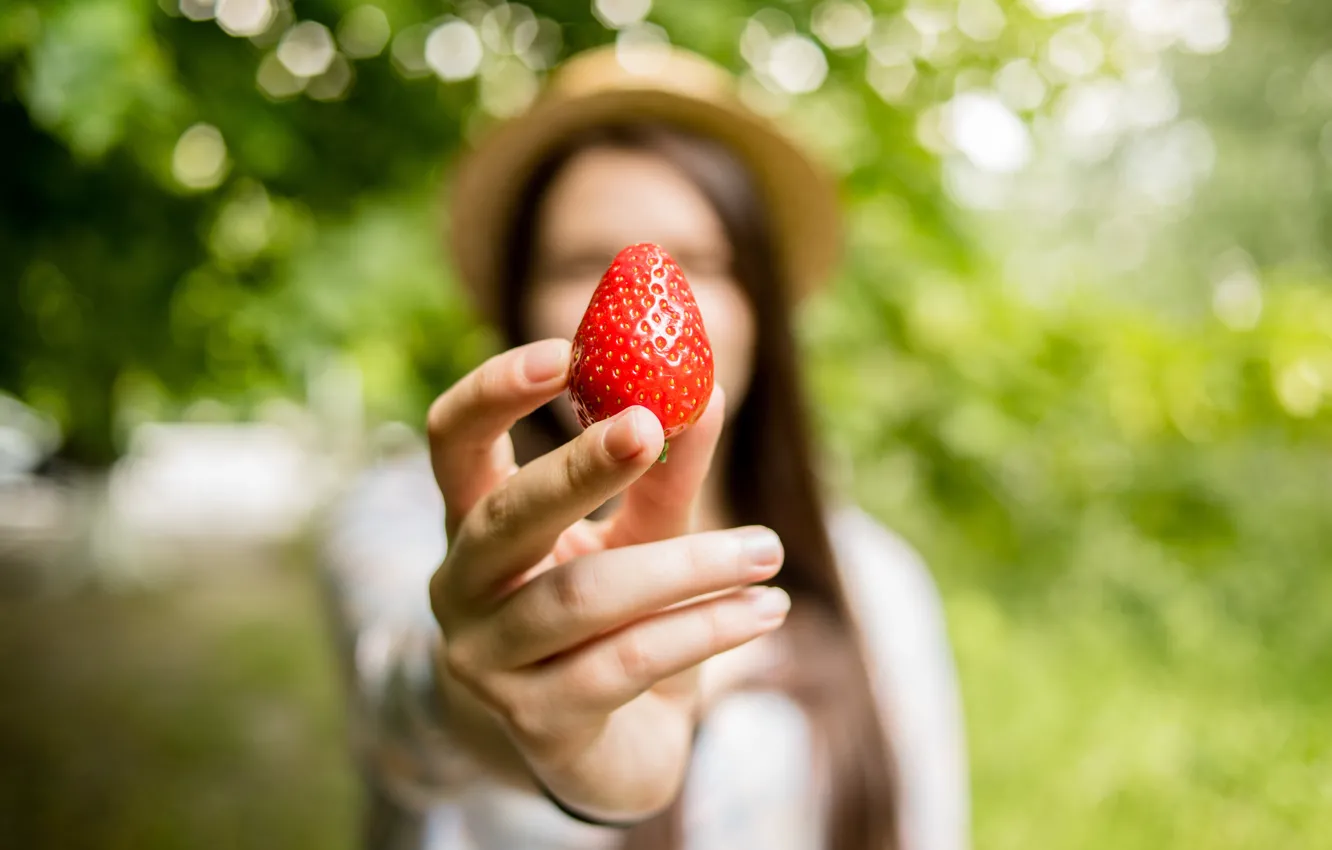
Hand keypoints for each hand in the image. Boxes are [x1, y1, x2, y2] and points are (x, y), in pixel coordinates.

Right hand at [427, 338, 789, 820]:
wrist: (600, 754)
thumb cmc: (611, 624)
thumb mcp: (637, 538)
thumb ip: (664, 475)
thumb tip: (709, 389)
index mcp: (475, 524)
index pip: (452, 442)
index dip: (493, 391)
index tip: (566, 349)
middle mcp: (463, 588)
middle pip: (504, 515)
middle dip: (579, 466)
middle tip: (653, 424)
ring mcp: (488, 661)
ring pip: (582, 595)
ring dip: (685, 565)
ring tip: (766, 550)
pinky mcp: (537, 721)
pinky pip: (626, 662)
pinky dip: (704, 628)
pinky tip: (764, 610)